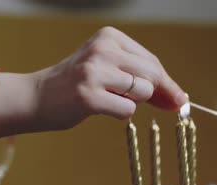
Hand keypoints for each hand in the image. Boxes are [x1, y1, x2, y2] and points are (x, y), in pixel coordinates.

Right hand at [0, 27, 185, 138]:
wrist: (37, 97)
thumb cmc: (78, 85)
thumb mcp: (108, 68)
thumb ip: (141, 78)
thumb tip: (180, 99)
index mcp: (109, 37)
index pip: (152, 61)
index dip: (167, 84)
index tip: (178, 99)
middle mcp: (102, 49)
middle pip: (152, 75)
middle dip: (155, 94)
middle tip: (142, 103)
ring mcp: (94, 72)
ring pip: (142, 92)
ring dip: (132, 103)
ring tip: (107, 98)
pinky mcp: (88, 95)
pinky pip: (127, 111)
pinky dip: (120, 114)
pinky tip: (100, 108)